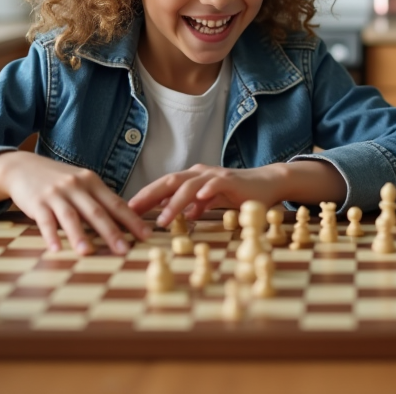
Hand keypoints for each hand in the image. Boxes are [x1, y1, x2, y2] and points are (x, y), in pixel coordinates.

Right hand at [0, 152, 150, 255]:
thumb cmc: (58, 180)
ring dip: (80, 236)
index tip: (146, 235)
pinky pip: (45, 220)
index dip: (132, 220)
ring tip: (88, 252)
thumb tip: (124, 219)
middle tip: (124, 249)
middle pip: (97, 211)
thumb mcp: (81, 184)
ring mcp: (56, 193)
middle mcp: (76, 186)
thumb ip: (98, 199)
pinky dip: (50, 235)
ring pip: (71, 216)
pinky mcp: (37, 202)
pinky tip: (56, 248)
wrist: (23, 167)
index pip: (116, 203)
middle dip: (112, 232)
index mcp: (92, 182)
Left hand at [127, 160, 346, 227]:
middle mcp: (200, 174)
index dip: (145, 197)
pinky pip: (216, 185)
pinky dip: (206, 193)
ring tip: (162, 220)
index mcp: (193, 179)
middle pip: (169, 181)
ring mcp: (215, 176)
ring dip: (174, 203)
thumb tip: (181, 216)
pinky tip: (197, 203)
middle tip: (131, 211)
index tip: (127, 210)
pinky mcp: (231, 181)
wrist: (268, 183)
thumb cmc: (239, 194)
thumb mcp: (212, 202)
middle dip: (149, 196)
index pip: (164, 186)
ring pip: (189, 186)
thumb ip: (196, 207)